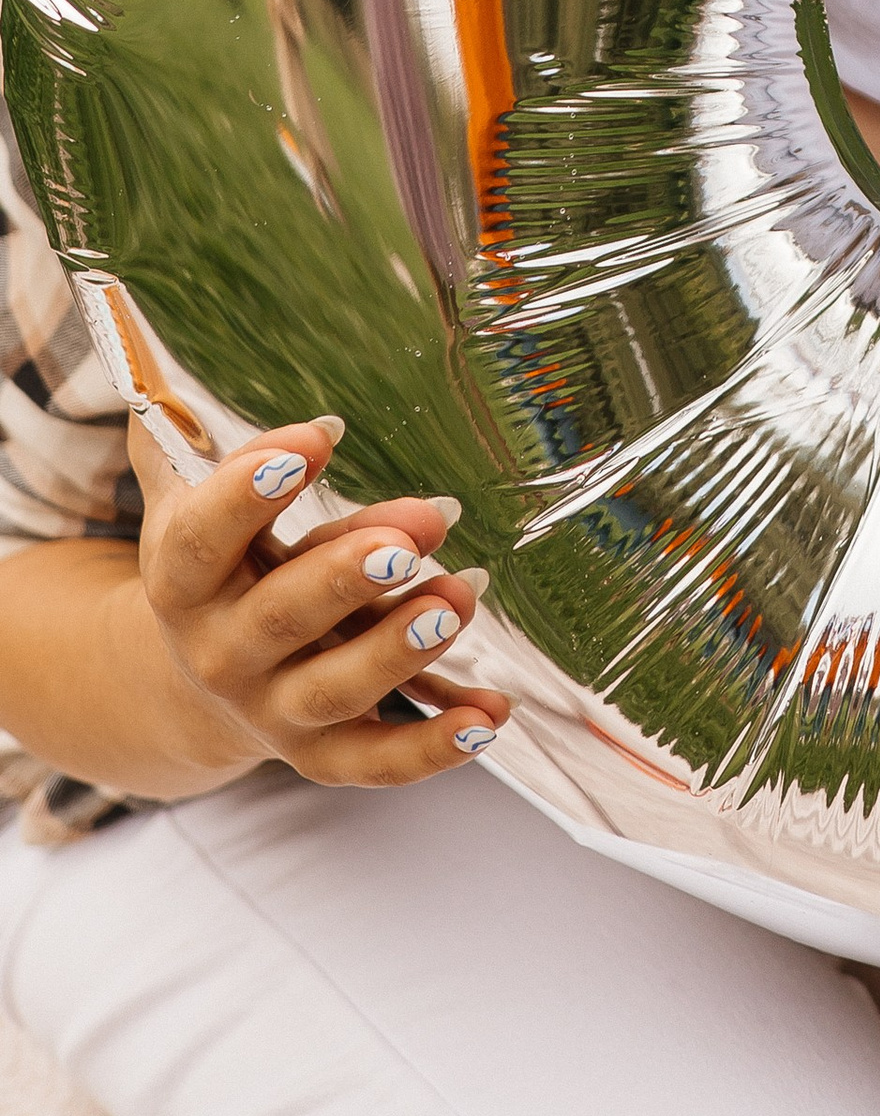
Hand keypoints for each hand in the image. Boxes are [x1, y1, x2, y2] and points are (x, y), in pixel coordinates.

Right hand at [131, 413, 507, 789]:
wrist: (194, 679)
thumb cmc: (216, 559)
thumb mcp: (191, 498)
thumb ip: (191, 441)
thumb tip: (152, 354)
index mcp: (181, 579)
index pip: (204, 534)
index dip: (253, 485)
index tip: (324, 431)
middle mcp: (221, 651)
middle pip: (281, 616)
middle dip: (349, 574)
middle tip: (416, 531)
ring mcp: (272, 709)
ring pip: (336, 690)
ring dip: (403, 647)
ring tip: (465, 592)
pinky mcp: (324, 753)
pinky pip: (379, 761)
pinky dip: (435, 743)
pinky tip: (491, 713)